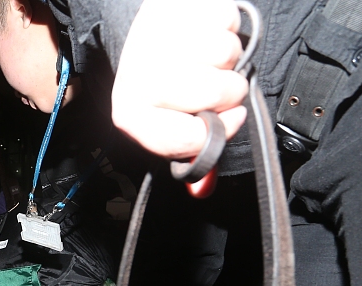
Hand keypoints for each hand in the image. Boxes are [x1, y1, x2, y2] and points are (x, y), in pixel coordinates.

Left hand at [111, 0, 248, 160]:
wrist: (148, 29)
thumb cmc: (165, 82)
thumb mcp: (171, 121)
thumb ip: (192, 155)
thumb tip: (202, 190)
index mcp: (132, 112)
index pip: (185, 138)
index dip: (215, 133)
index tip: (227, 120)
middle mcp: (139, 75)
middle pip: (214, 93)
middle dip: (228, 92)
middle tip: (216, 85)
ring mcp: (156, 36)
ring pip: (225, 53)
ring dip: (229, 57)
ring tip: (209, 58)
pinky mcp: (178, 5)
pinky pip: (227, 20)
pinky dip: (228, 26)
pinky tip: (208, 31)